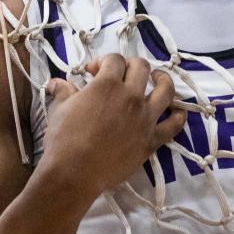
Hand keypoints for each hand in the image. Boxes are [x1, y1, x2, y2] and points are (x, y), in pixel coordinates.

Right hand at [38, 55, 185, 196]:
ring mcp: (145, 118)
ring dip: (162, 80)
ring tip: (158, 79)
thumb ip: (63, 91)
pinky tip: (177, 111)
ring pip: (166, 90)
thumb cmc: (63, 139)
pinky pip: (173, 125)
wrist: (75, 173)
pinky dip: (178, 115)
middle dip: (131, 65)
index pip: (114, 60)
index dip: (103, 61)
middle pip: (142, 68)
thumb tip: (56, 82)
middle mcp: (131, 96)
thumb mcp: (59, 109)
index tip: (93, 72)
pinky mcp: (152, 139)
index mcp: (108, 84)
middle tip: (123, 74)